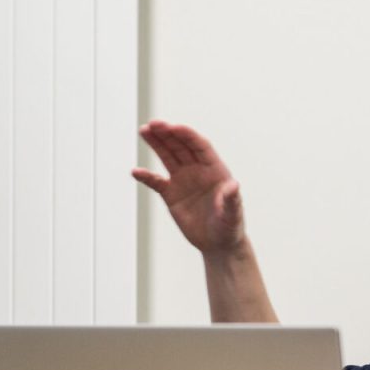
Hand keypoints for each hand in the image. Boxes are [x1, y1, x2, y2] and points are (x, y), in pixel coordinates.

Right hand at [133, 120, 247, 257]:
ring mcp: (183, 180)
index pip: (199, 146)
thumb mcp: (232, 214)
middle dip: (167, 134)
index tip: (173, 127)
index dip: (187, 135)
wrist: (219, 244)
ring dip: (156, 143)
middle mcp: (198, 170)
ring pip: (168, 156)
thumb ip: (232, 199)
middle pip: (181, 146)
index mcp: (215, 169)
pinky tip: (136, 172)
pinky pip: (156, 181)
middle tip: (153, 124)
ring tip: (144, 130)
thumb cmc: (230, 227)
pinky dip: (146, 176)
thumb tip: (234, 185)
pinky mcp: (171, 195)